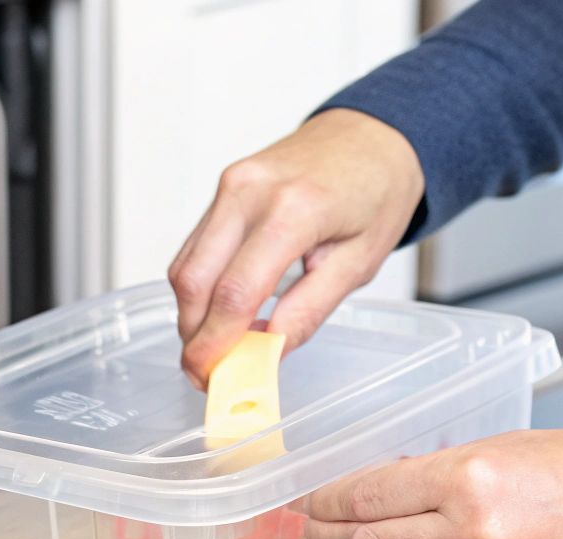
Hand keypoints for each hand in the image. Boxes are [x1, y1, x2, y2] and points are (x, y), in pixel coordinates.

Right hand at [169, 108, 424, 387]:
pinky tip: (220, 311)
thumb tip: (266, 352)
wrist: (373, 136)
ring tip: (216, 347)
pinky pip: (195, 247)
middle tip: (206, 373)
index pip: (235, 292)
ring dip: (192, 315)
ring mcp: (231, 185)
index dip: (216, 343)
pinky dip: (199, 287)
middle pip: (194, 280)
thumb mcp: (359, 263)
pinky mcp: (224, 187)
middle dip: (193, 336)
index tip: (211, 378)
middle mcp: (250, 191)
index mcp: (294, 210)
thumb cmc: (376, 193)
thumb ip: (308, 311)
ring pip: (185, 265)